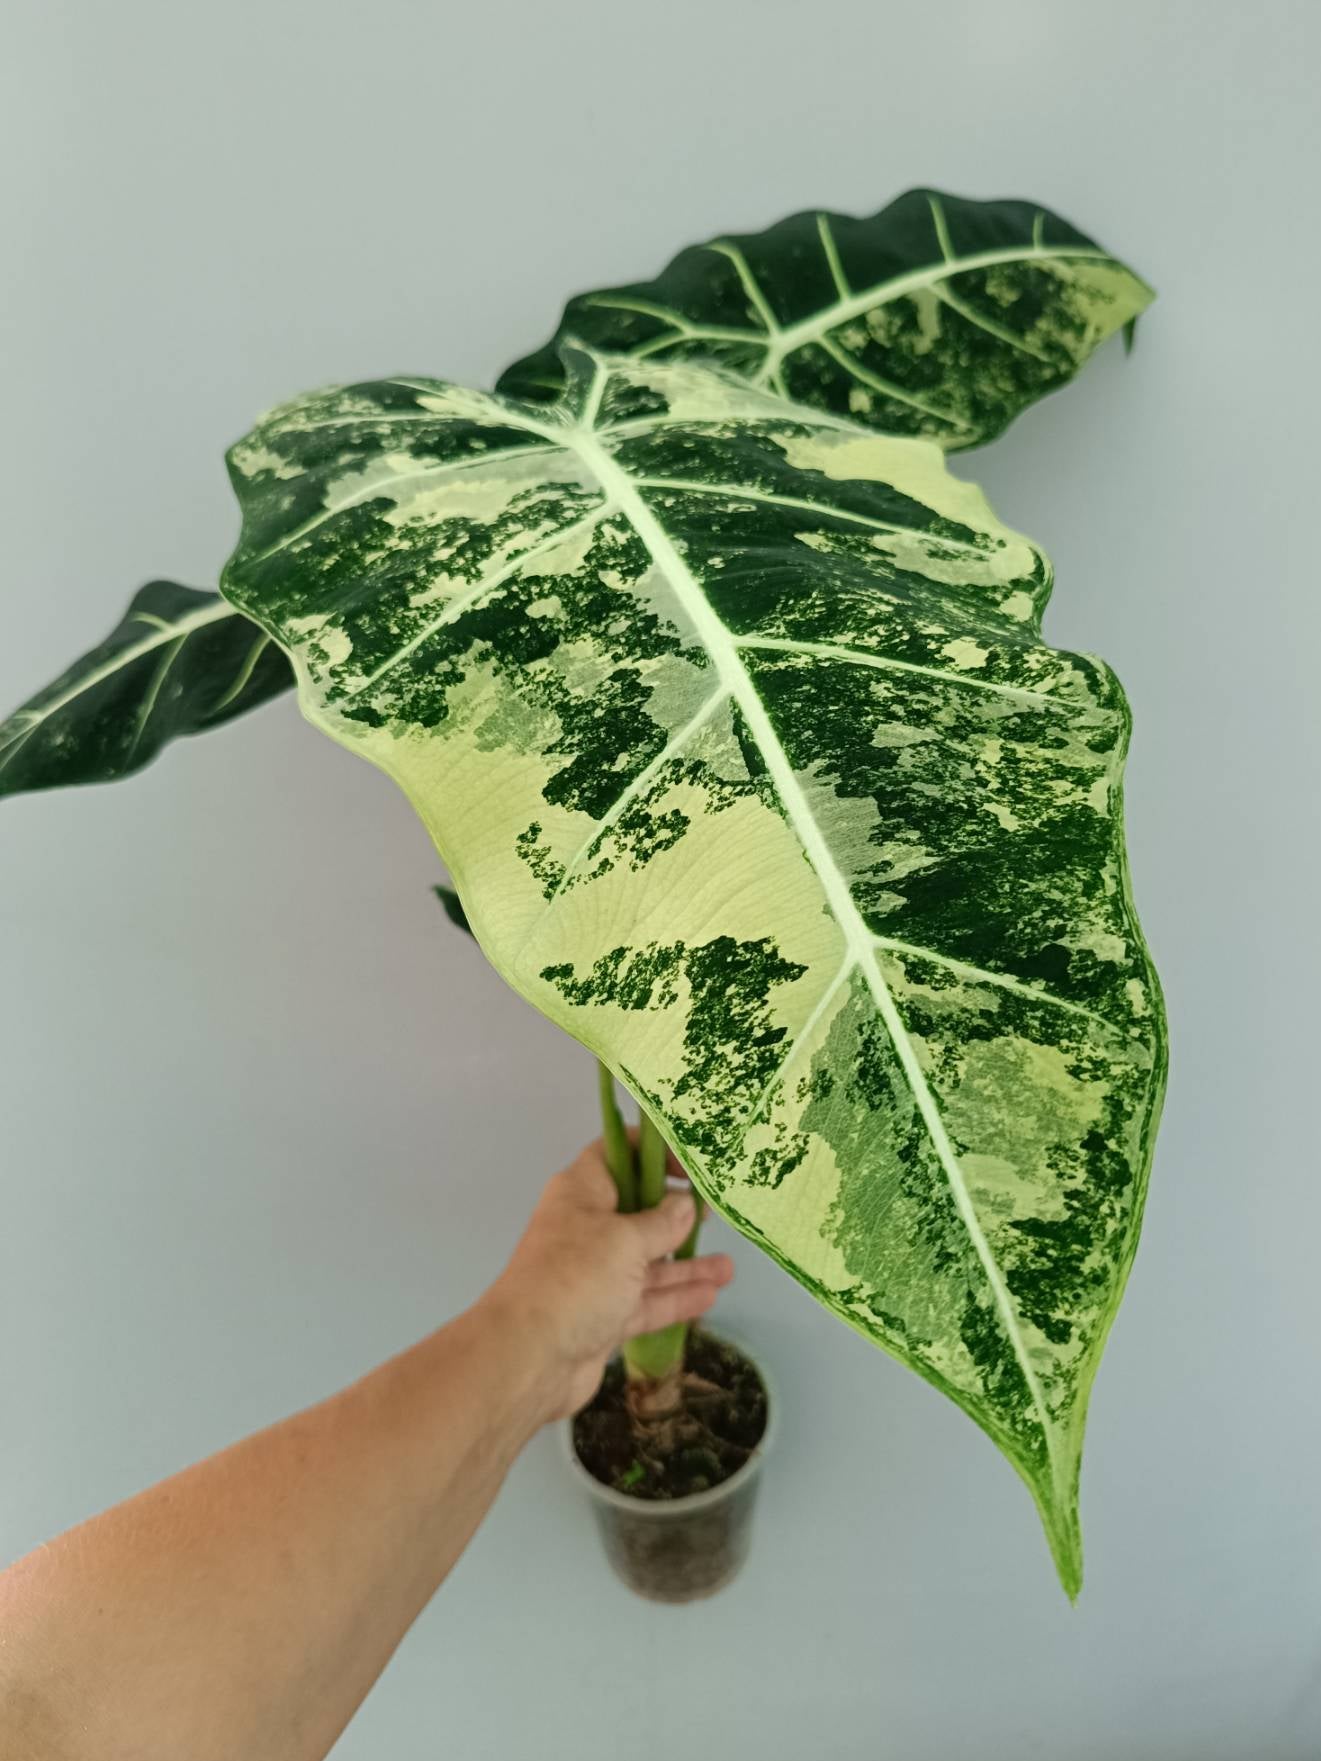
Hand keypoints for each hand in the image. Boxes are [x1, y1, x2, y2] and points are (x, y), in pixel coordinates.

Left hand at [478, 1137, 734, 1424]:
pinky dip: (676, 1297)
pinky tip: (711, 1296)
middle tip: (716, 1213)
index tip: (690, 1163)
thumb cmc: (575, 1278)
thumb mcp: (625, 1240)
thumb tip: (684, 1206)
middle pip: (637, 1209)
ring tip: (729, 1266)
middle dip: (677, 1212)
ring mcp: (595, 1275)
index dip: (652, 1150)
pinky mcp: (604, 1316)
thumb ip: (662, 1223)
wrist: (528, 1357)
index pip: (616, 1153)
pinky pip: (646, 1300)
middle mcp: (587, 1228)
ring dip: (686, 1264)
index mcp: (581, 1192)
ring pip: (648, 1262)